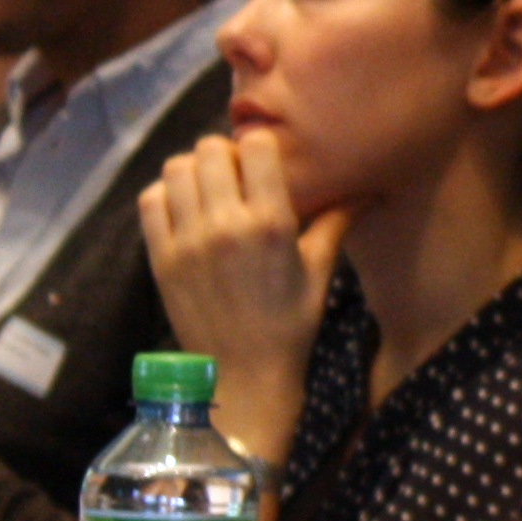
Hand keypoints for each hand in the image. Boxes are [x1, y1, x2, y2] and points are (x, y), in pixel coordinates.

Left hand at [137, 132, 342, 464]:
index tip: (264, 165)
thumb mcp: (319, 272)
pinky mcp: (160, 257)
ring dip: (193, 171)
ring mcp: (187, 241)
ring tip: (208, 192)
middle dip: (224, 154)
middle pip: (209, 149)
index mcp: (270, 224)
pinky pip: (151, 200)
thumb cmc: (289, 325)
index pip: (255, 146)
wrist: (241, 375)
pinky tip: (185, 211)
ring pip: (176, 168)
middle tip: (234, 177)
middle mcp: (225, 225)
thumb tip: (370, 191)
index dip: (260, 146)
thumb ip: (337, 222)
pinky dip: (166, 195)